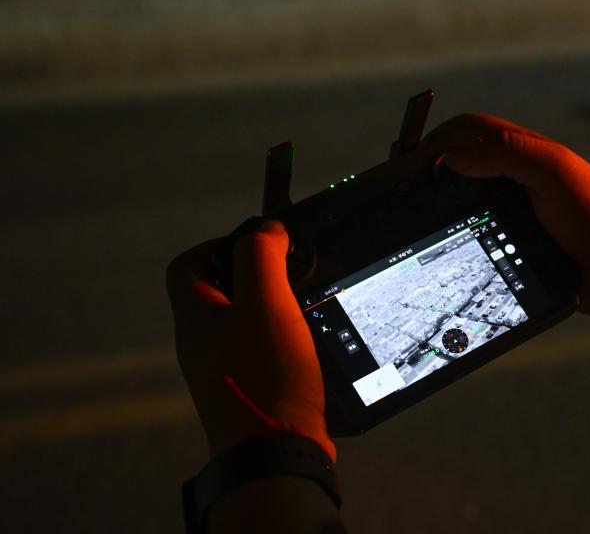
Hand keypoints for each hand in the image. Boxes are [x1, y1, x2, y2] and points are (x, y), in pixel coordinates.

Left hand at [166, 221, 335, 461]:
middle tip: (293, 276)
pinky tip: (313, 343)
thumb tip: (268, 230)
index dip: (217, 244)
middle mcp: (203, 344)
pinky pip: (267, 352)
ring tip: (307, 308)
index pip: (184, 265)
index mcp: (194, 318)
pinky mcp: (254, 390)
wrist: (277, 452)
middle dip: (258, 276)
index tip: (260, 245)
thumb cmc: (265, 374)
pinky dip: (289, 341)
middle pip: (220, 293)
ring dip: (278, 310)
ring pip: (248, 323)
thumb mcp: (263, 302)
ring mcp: (227, 370)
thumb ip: (261, 256)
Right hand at [424, 114, 589, 313]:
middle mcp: (510, 180)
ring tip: (408, 229)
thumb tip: (450, 157)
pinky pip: (474, 241)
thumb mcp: (552, 171)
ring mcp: (510, 214)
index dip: (435, 141)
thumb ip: (506, 154)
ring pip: (460, 208)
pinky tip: (437, 257)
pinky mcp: (511, 246)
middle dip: (425, 179)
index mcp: (518, 152)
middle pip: (454, 169)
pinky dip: (453, 244)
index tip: (406, 163)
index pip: (465, 132)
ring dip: (436, 214)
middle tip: (396, 199)